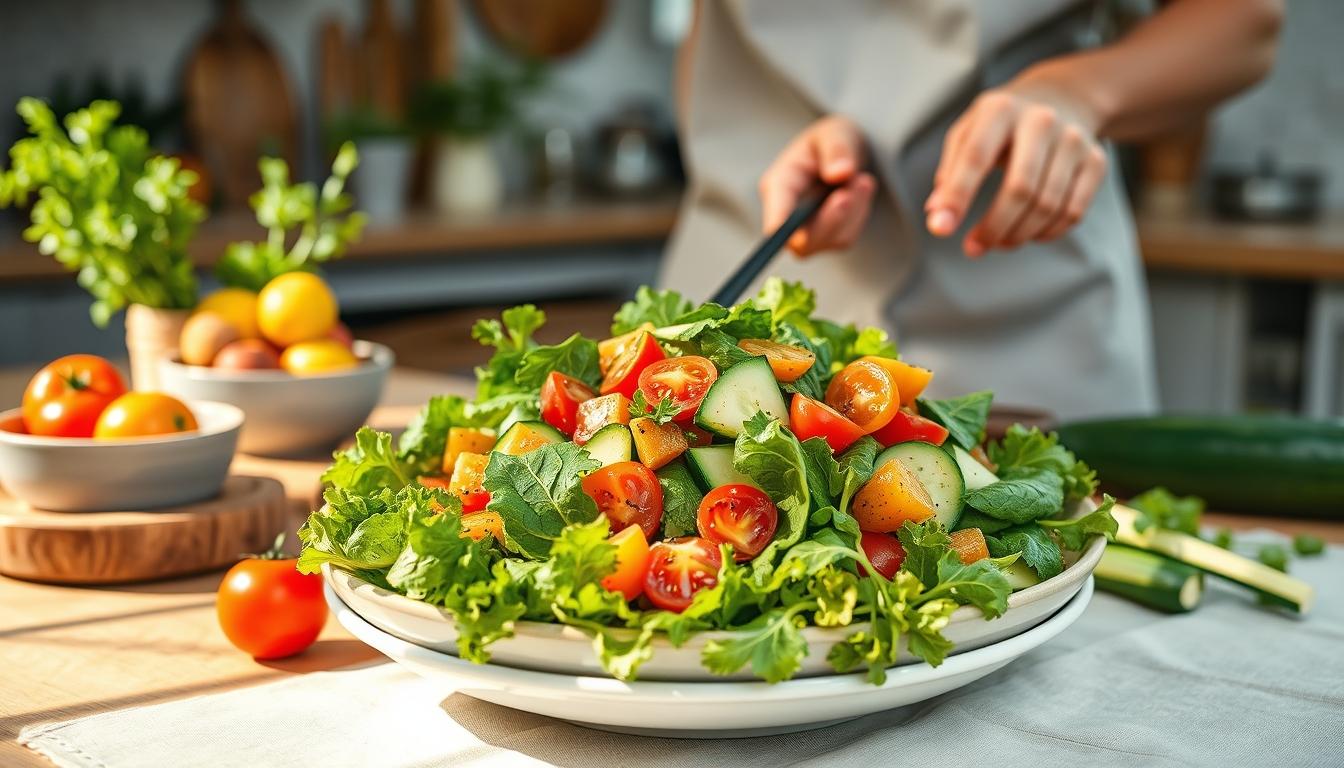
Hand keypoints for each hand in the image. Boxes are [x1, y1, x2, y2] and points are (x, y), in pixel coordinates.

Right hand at [758, 116, 877, 256]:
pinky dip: (860, 214)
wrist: (841, 154)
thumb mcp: (835, 132)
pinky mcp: (824, 238)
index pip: (776, 218)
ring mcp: (804, 230)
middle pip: (802, 241)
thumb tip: (840, 173)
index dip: (783, 230)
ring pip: (830, 240)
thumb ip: (836, 148)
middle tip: (862, 182)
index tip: (798, 232)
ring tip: (862, 179)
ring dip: (855, 210)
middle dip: (835, 218)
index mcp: (779, 184)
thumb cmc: (831, 140)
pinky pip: (845, 238)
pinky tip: (860, 191)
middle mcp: (786, 213)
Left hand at [925, 68, 1108, 256]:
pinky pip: (1073, 212)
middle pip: (1020, 189)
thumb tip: (936, 214)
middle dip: (993, 227)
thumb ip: (949, 172)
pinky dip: (1047, 233)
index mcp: (1000, 109)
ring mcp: (1074, 140)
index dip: (957, 196)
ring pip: (1047, 206)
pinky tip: (1028, 234)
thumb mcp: (968, 132)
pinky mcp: (1096, 161)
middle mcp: (1041, 120)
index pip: (975, 157)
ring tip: (998, 242)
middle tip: (973, 247)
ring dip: (1018, 235)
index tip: (941, 229)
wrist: (1062, 98)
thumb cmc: (1002, 125)